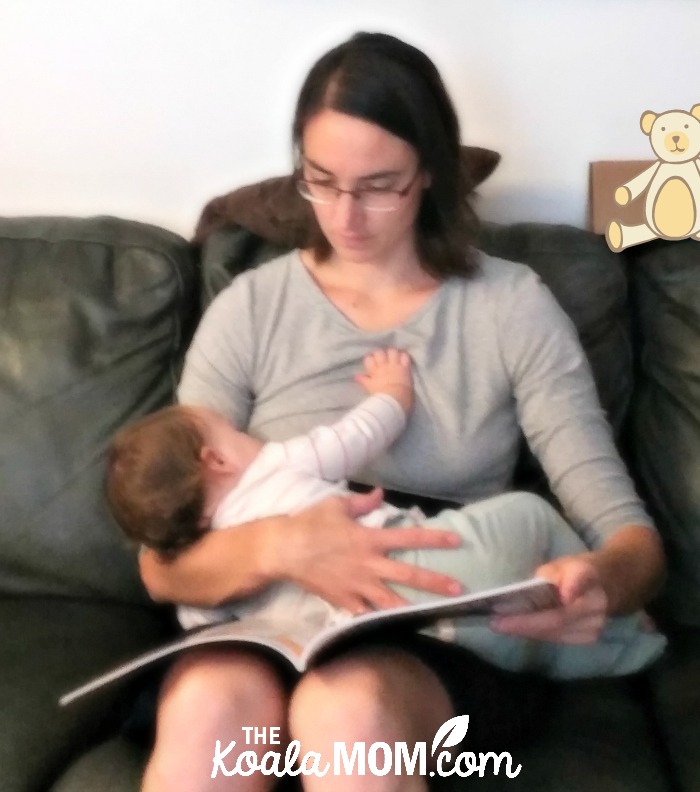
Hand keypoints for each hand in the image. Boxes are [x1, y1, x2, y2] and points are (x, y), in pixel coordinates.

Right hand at [275, 488, 462, 614]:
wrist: (282, 550)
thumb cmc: (309, 524)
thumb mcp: (336, 505)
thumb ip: (362, 502)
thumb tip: (381, 494)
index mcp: (369, 538)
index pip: (408, 537)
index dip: (434, 538)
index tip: (456, 540)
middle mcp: (368, 564)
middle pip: (408, 574)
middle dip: (435, 582)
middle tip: (458, 589)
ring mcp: (357, 585)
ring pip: (391, 601)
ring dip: (414, 607)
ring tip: (434, 616)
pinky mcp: (344, 601)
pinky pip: (365, 613)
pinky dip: (379, 619)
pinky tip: (393, 626)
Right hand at [354, 348, 413, 412]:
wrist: (395, 398)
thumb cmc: (381, 395)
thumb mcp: (370, 387)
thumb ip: (363, 380)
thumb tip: (355, 376)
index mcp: (375, 370)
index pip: (369, 359)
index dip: (370, 359)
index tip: (372, 362)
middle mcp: (384, 365)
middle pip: (379, 353)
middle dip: (380, 354)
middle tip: (382, 358)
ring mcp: (395, 365)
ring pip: (392, 352)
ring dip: (392, 353)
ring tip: (392, 356)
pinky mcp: (405, 367)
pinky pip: (405, 356)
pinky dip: (404, 355)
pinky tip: (403, 357)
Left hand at [489, 555, 607, 643]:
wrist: (611, 584)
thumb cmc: (578, 570)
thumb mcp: (563, 563)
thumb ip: (549, 576)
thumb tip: (532, 592)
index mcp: (588, 577)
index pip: (575, 586)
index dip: (563, 594)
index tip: (552, 600)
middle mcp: (596, 605)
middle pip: (557, 620)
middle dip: (524, 624)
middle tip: (495, 622)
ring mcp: (595, 625)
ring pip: (555, 633)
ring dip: (526, 631)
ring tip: (500, 626)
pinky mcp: (590, 638)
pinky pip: (558, 638)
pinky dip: (537, 634)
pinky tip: (518, 629)